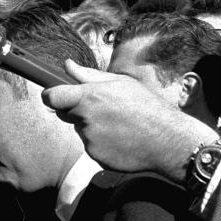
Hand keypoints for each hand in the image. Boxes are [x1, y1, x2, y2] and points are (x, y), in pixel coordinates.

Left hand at [42, 60, 217, 180]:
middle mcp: (86, 119)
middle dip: (75, 109)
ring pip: (80, 129)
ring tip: (119, 124)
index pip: (52, 97)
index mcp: (89, 97)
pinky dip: (101, 142)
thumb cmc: (147, 107)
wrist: (170, 141)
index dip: (50, 95)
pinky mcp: (95, 156)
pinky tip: (121, 138)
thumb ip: (88, 75)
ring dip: (91, 126)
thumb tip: (66, 65)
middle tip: (102, 109)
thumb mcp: (120, 83)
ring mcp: (90, 139)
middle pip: (64, 113)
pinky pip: (91, 145)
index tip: (53, 95)